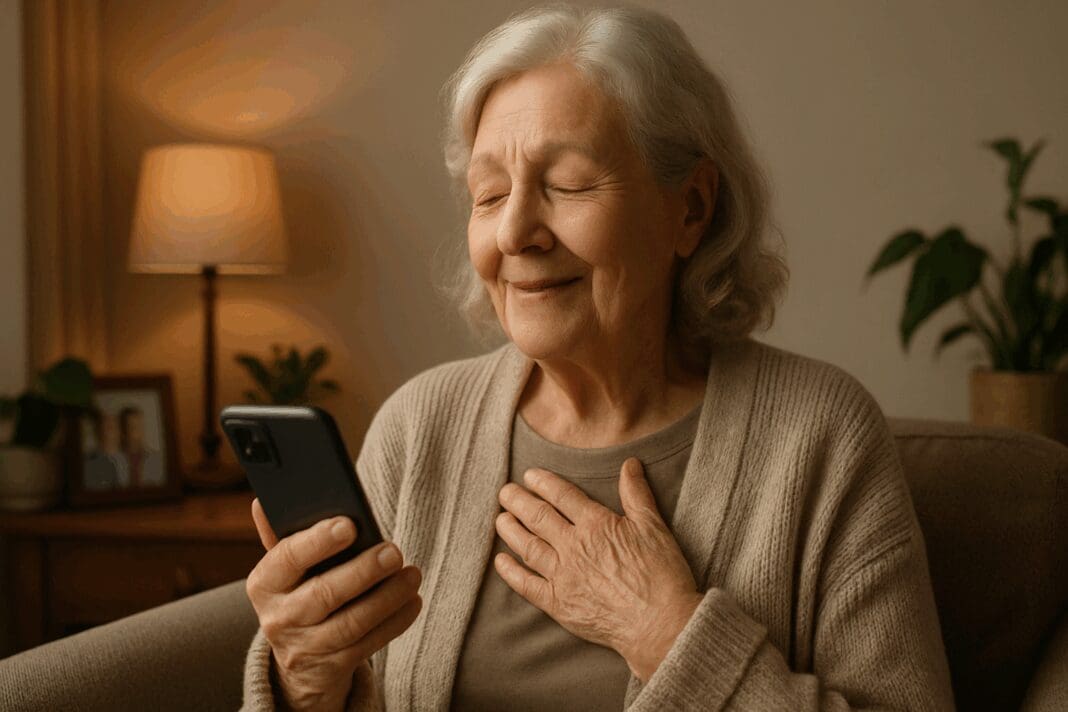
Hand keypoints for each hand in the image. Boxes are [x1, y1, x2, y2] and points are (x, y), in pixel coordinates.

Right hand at [246, 498, 422, 711]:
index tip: (349, 524)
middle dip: (363, 571)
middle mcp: (279, 618)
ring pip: (351, 623)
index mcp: (264, 583)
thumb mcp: (286, 570)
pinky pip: (368, 645)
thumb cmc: (300, 594)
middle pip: (324, 594)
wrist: (300, 662)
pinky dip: (395, 621)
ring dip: (387, 597)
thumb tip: (261, 502)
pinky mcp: (331, 668)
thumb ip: (281, 536)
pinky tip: (413, 601)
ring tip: (412, 574)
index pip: (287, 558)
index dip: (318, 541)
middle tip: (394, 551)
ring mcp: (305, 648)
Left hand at [494, 457, 702, 681]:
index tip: (529, 476)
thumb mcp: (654, 526)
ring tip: (500, 518)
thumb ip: (636, 494)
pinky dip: (511, 572)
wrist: (660, 625)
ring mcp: (563, 576)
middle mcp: (574, 547)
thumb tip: (629, 463)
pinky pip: (526, 585)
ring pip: (527, 547)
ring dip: (510, 530)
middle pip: (538, 517)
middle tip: (504, 492)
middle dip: (518, 501)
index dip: (543, 483)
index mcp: (596, 525)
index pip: (562, 496)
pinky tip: (501, 561)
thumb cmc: (661, 575)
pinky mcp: (558, 604)